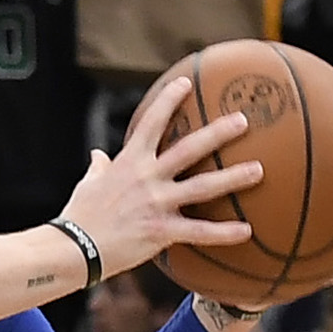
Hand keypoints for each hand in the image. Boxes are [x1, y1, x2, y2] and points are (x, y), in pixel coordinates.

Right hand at [56, 72, 260, 276]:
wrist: (73, 248)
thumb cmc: (79, 216)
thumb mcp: (88, 184)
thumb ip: (98, 168)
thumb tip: (97, 156)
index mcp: (129, 162)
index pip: (152, 122)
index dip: (169, 100)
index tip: (186, 83)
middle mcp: (147, 177)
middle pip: (189, 148)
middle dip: (218, 133)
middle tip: (243, 120)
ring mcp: (156, 203)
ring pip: (203, 186)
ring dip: (233, 178)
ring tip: (259, 170)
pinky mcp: (161, 231)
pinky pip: (199, 231)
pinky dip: (224, 233)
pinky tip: (246, 231)